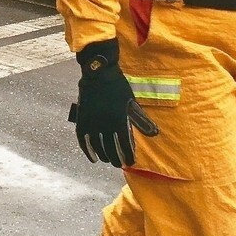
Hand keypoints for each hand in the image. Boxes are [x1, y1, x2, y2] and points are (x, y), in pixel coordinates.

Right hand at [68, 39, 158, 167]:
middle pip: (110, 148)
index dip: (128, 155)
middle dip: (116, 158)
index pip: (124, 144)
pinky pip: (83, 139)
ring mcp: (91, 122)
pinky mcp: (81, 119)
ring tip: (108, 160)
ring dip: (103, 156)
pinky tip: (93, 158)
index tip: (130, 162)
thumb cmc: (118, 87)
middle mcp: (105, 123)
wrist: (98, 72)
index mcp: (119, 119)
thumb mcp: (132, 102)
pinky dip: (87, 151)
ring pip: (97, 146)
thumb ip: (141, 119)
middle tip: (119, 163)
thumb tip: (154, 133)